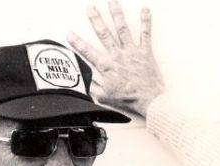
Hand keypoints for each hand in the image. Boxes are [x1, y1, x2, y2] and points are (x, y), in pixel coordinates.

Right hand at [67, 0, 164, 116]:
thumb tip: (84, 81)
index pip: (88, 52)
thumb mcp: (105, 97)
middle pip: (104, 34)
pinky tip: (145, 10)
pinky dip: (145, 21)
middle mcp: (118, 55)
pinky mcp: (145, 52)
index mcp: (107, 66)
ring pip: (122, 29)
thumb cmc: (129, 100)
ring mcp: (132, 52)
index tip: (70, 34)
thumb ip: (93, 87)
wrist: (149, 101)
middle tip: (90, 8)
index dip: (77, 43)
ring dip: (116, 13)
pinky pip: (146, 34)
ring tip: (112, 1)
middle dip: (96, 20)